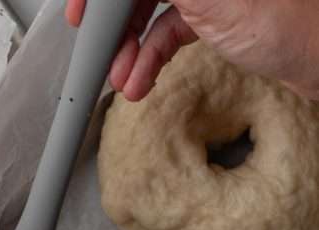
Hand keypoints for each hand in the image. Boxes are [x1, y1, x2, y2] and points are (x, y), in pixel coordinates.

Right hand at [65, 0, 318, 102]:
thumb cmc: (289, 17)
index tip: (83, 9)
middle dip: (114, 20)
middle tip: (96, 43)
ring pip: (150, 5)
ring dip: (128, 46)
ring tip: (120, 76)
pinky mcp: (215, 11)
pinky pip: (169, 29)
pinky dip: (150, 56)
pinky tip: (139, 79)